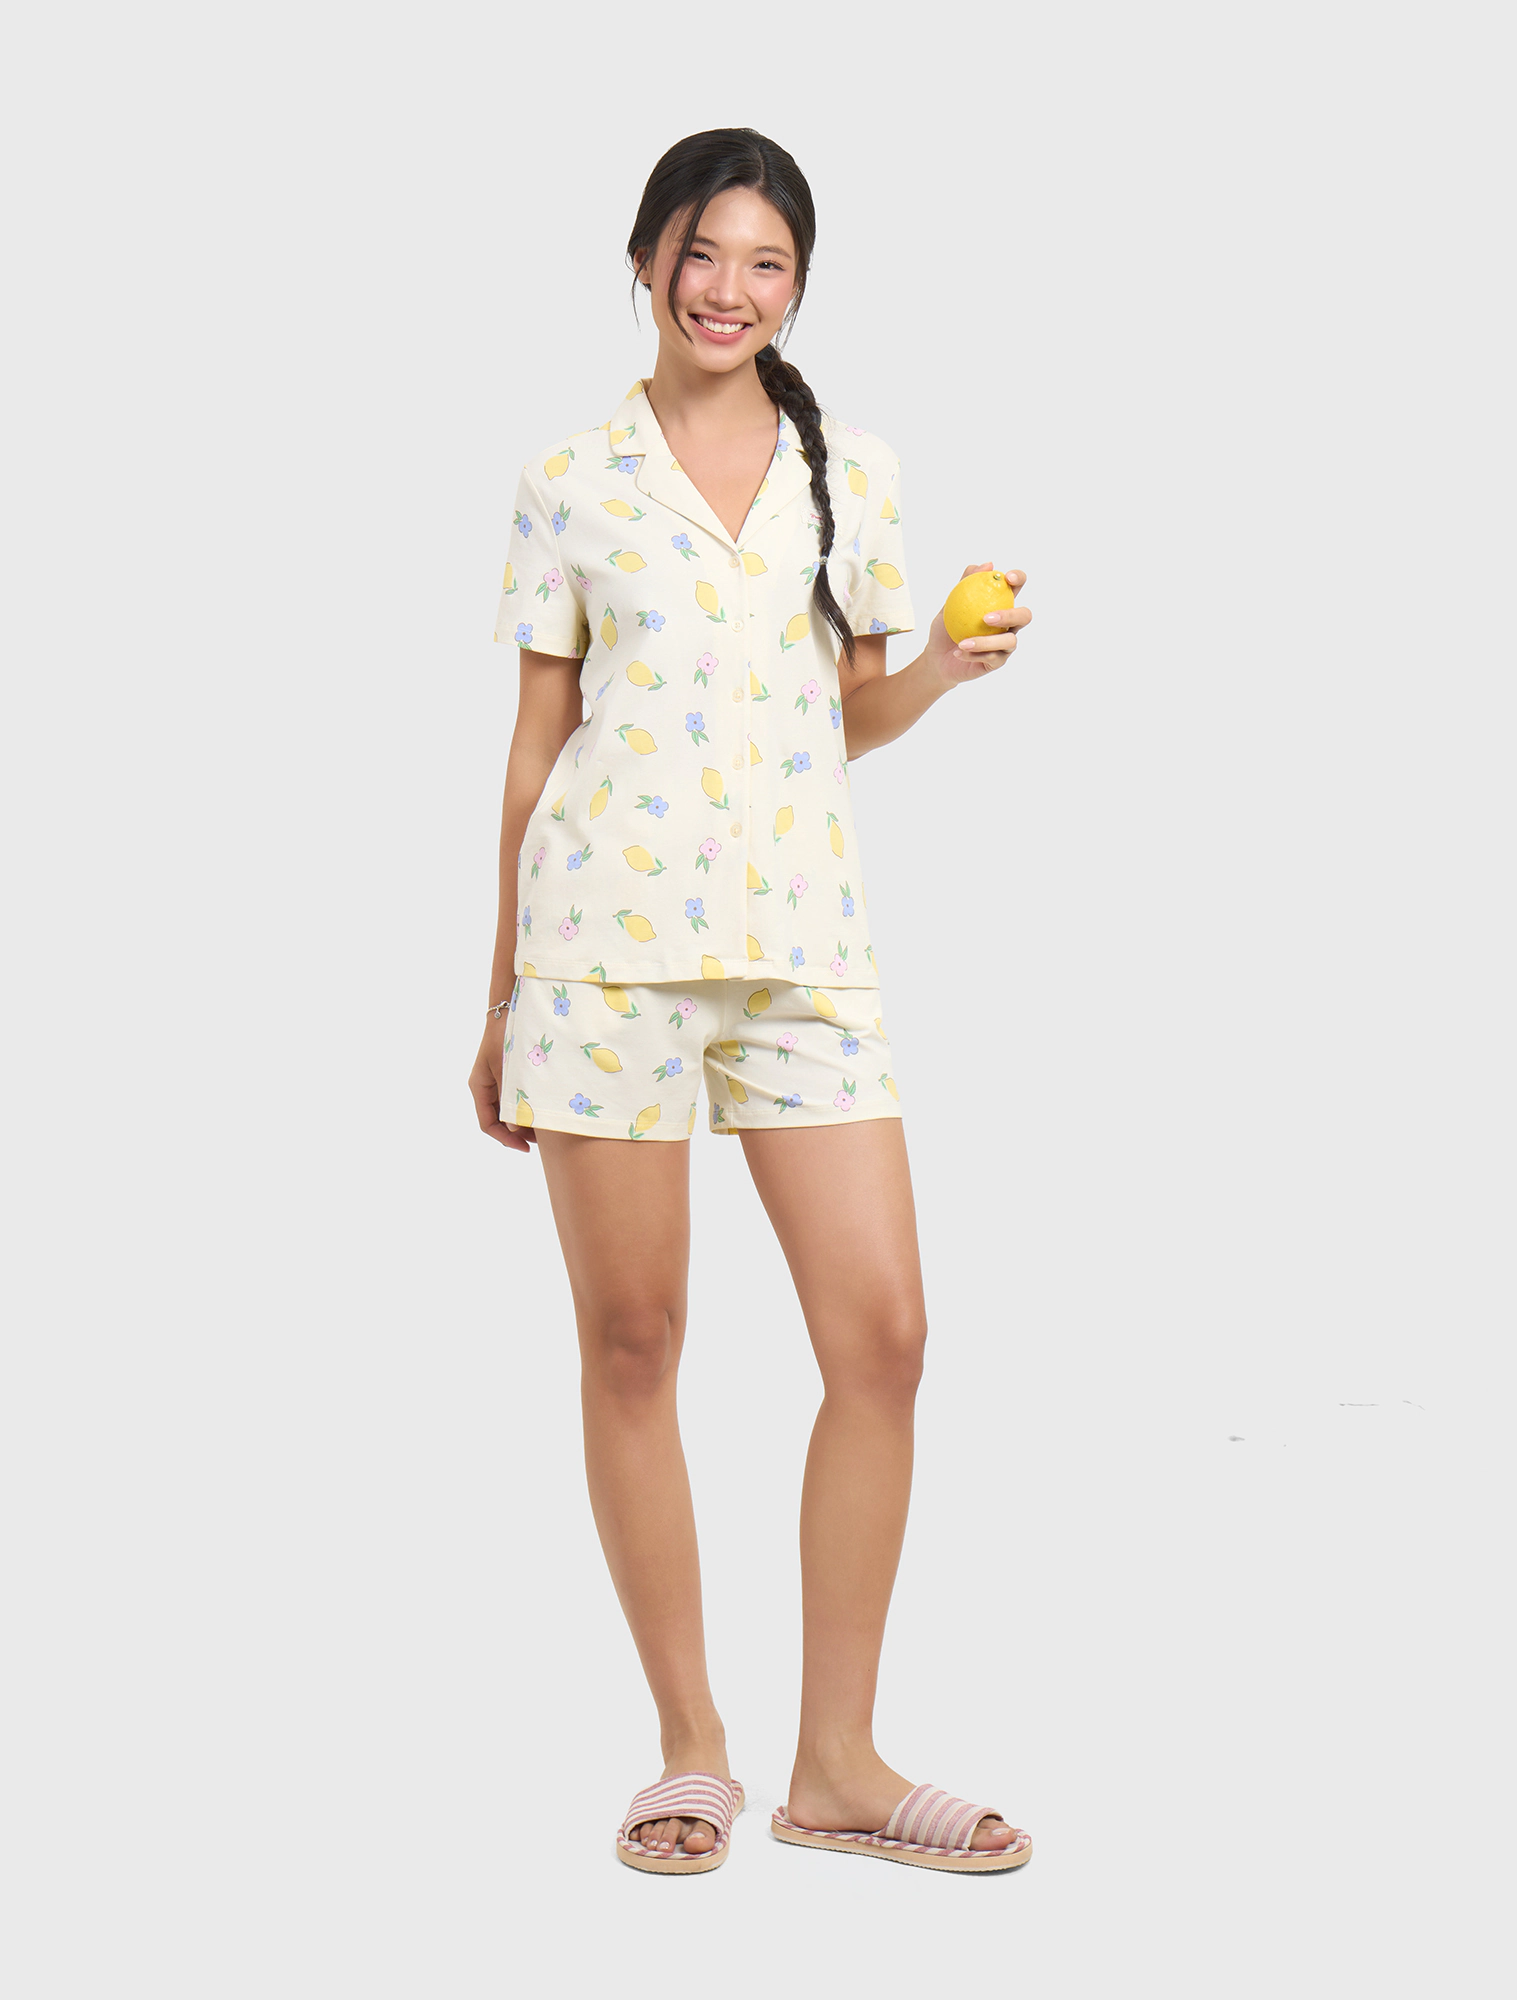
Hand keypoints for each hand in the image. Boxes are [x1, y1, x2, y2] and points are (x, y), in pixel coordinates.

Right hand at [469, 1017, 535, 1152]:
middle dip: (517, 1133)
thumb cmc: (507, 1037)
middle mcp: (486, 1086)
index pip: (487, 1123)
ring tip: (545, 1129)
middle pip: (498, 1119)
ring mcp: (497, 1079)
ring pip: (508, 1109)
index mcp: (479, 1086)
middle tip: (540, 1143)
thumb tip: (515, 1128)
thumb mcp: (509, 1069)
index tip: (525, 1148)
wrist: (511, 1009)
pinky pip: (516, 1097)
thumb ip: (511, 1098)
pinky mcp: (510, 1073)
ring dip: (524, 1120)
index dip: (505, 1139)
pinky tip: (544, 1109)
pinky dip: (527, 1106)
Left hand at [926, 563, 1029, 688]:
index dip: (1019, 579)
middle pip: (1024, 616)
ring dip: (986, 642)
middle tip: (987, 618)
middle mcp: (1009, 624)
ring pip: (1010, 641)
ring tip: (963, 642)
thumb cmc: (946, 628)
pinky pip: (992, 658)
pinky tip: (958, 652)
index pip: (1017, 587)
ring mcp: (1005, 644)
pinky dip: (973, 654)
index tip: (1008, 577)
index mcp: (1000, 604)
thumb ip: (965, 584)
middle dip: (1010, 615)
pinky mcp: (998, 661)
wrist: (938, 658)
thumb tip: (986, 564)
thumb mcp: (950, 604)